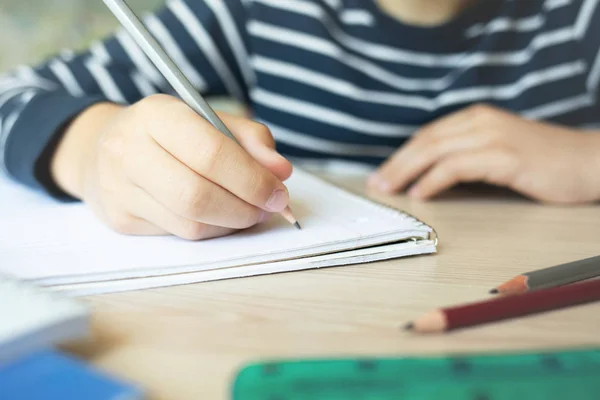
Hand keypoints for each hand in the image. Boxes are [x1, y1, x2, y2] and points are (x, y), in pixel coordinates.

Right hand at [51, 94, 292, 239]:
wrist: (104, 148)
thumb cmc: (170, 134)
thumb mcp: (210, 120)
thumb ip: (251, 140)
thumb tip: (281, 172)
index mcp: (157, 114)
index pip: (211, 153)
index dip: (252, 179)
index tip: (278, 191)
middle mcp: (129, 150)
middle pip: (197, 195)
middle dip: (245, 208)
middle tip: (269, 208)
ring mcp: (118, 188)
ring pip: (190, 224)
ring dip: (231, 224)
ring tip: (249, 212)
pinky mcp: (120, 219)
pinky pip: (179, 235)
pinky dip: (211, 230)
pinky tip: (219, 217)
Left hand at [368, 104, 599, 203]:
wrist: (591, 162)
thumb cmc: (545, 162)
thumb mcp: (499, 152)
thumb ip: (468, 157)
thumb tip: (431, 178)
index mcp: (477, 118)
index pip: (427, 135)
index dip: (401, 155)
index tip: (383, 173)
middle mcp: (480, 121)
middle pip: (425, 141)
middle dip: (395, 163)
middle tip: (375, 183)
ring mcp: (492, 136)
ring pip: (434, 151)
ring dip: (405, 172)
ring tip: (388, 189)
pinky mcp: (504, 156)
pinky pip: (456, 167)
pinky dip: (433, 181)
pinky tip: (419, 194)